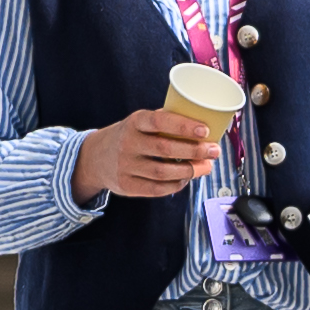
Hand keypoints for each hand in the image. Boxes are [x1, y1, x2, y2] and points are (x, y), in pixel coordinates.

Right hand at [70, 105, 223, 202]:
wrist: (95, 157)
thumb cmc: (128, 136)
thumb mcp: (139, 122)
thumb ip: (164, 122)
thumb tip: (203, 127)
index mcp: (134, 122)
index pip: (159, 121)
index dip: (183, 125)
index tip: (204, 129)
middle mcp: (128, 143)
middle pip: (165, 149)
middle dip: (194, 151)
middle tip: (213, 151)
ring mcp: (125, 166)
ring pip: (163, 172)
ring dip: (190, 171)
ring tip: (205, 166)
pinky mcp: (126, 185)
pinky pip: (156, 189)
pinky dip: (175, 185)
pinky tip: (186, 179)